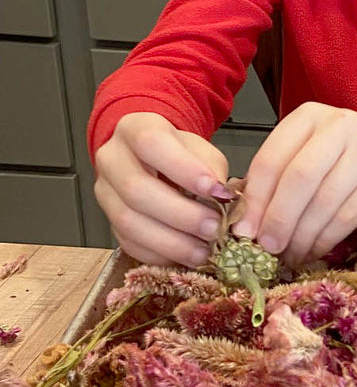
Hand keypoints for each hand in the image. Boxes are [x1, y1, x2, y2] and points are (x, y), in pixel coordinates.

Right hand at [94, 113, 229, 266]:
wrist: (150, 159)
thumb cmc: (177, 153)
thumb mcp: (200, 148)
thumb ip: (211, 167)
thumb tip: (222, 198)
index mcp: (134, 130)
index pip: (151, 143)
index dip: (184, 169)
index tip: (216, 191)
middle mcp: (111, 160)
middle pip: (135, 189)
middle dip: (181, 215)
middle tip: (213, 228)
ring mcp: (105, 193)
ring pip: (128, 221)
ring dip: (171, 242)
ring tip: (203, 250)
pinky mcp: (109, 221)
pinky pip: (129, 243)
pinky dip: (161, 254)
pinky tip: (185, 256)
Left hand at [233, 104, 356, 265]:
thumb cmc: (354, 155)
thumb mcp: (316, 150)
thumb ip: (283, 174)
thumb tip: (247, 221)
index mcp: (310, 116)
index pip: (271, 158)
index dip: (254, 198)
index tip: (243, 231)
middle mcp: (338, 127)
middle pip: (297, 179)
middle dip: (277, 220)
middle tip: (266, 248)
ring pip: (323, 201)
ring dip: (301, 235)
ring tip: (290, 255)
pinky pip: (347, 216)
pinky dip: (326, 239)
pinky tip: (315, 251)